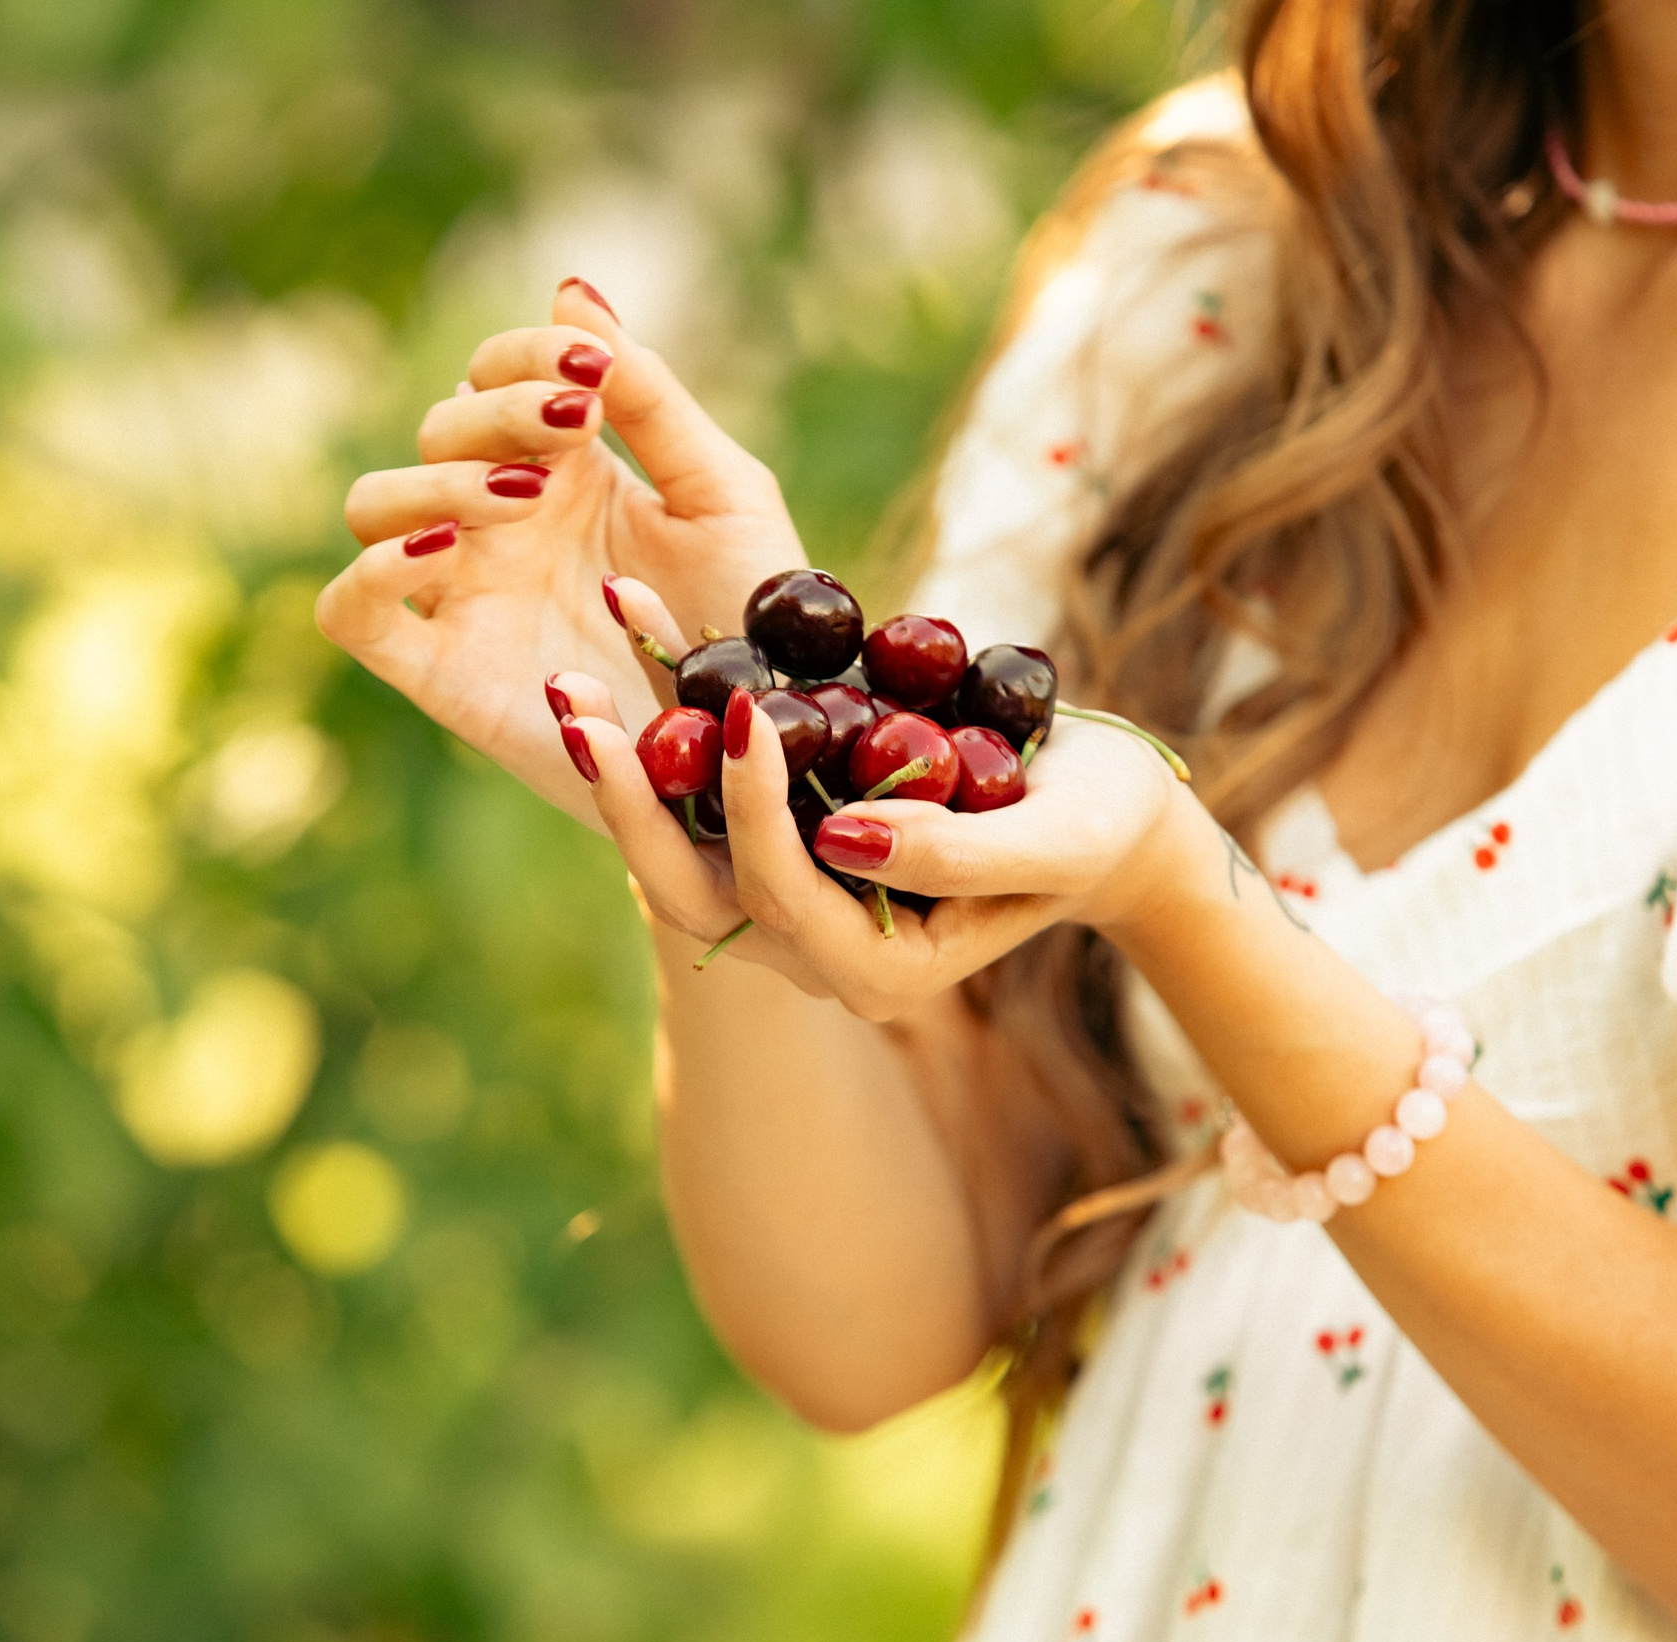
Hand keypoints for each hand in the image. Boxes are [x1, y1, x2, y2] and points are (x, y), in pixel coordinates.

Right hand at [316, 279, 807, 826]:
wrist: (764, 742)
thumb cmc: (753, 617)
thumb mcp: (719, 492)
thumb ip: (650, 398)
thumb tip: (573, 288)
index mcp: (568, 466)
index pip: (498, 372)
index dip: (527, 355)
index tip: (590, 378)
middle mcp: (503, 521)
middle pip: (438, 426)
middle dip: (497, 412)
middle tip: (571, 431)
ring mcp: (466, 594)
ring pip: (373, 504)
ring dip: (434, 480)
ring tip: (521, 494)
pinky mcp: (444, 674)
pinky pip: (354, 615)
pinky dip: (370, 571)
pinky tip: (442, 549)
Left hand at [552, 652, 1198, 1019]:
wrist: (1102, 816)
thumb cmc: (1097, 827)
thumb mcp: (1053, 839)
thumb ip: (957, 854)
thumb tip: (840, 836)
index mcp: (877, 971)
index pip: (782, 894)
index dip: (751, 808)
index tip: (744, 709)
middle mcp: (814, 946)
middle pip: (690, 886)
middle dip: (630, 798)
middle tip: (579, 707)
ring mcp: (790, 895)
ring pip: (679, 841)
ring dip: (626, 758)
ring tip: (574, 677)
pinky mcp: (782, 836)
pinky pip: (705, 790)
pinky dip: (671, 719)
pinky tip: (638, 635)